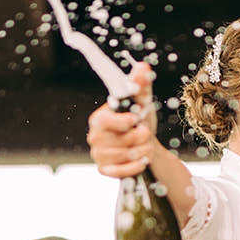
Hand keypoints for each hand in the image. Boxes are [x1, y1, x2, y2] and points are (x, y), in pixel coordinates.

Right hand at [87, 62, 156, 177]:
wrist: (145, 145)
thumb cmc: (140, 121)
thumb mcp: (142, 102)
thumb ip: (140, 85)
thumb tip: (143, 67)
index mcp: (99, 118)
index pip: (107, 121)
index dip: (126, 121)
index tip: (136, 119)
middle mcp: (94, 136)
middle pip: (121, 140)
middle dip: (141, 137)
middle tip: (145, 133)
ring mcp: (98, 155)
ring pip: (125, 156)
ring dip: (143, 151)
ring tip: (145, 146)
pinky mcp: (104, 170)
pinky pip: (122, 171)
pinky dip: (137, 166)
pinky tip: (142, 160)